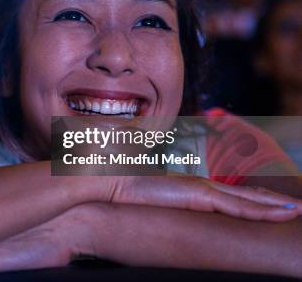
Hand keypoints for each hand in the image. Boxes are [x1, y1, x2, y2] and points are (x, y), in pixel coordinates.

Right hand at [106, 175, 301, 221]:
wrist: (107, 178)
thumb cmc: (121, 187)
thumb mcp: (145, 198)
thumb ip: (157, 201)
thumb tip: (156, 207)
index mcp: (189, 189)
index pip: (229, 195)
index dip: (253, 199)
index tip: (271, 203)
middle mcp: (200, 187)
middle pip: (245, 196)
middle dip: (272, 201)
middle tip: (297, 207)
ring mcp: (201, 190)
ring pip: (248, 200)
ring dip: (275, 205)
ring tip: (298, 210)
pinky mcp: (198, 195)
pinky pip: (238, 206)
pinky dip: (263, 209)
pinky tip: (282, 212)